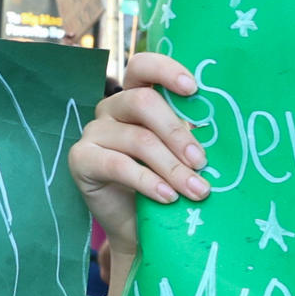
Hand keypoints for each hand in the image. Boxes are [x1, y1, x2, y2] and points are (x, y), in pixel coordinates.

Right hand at [67, 52, 208, 260]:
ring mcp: (93, 132)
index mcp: (135, 96)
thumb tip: (213, 128)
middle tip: (202, 162)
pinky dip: (148, 182)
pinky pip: (118, 165)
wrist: (135, 228)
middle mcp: (111, 108)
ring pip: (138, 139)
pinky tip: (168, 197)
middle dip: (177, 133)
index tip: (193, 89)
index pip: (143, 67)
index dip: (166, 71)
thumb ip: (187, 135)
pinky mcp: (81, 159)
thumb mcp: (178, 156)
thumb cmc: (162, 185)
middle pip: (143, 102)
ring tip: (196, 190)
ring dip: (172, 167)